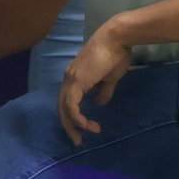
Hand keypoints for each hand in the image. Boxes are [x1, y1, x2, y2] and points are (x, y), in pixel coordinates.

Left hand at [57, 19, 133, 144]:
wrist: (117, 37)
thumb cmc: (116, 53)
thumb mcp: (110, 77)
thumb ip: (104, 90)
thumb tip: (99, 103)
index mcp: (75, 76)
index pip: (67, 100)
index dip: (72, 116)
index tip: (84, 128)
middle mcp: (69, 78)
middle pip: (62, 107)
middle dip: (68, 126)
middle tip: (77, 141)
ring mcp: (71, 79)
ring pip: (64, 109)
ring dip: (73, 126)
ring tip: (83, 137)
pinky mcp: (76, 82)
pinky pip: (72, 106)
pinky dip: (78, 118)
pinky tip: (87, 125)